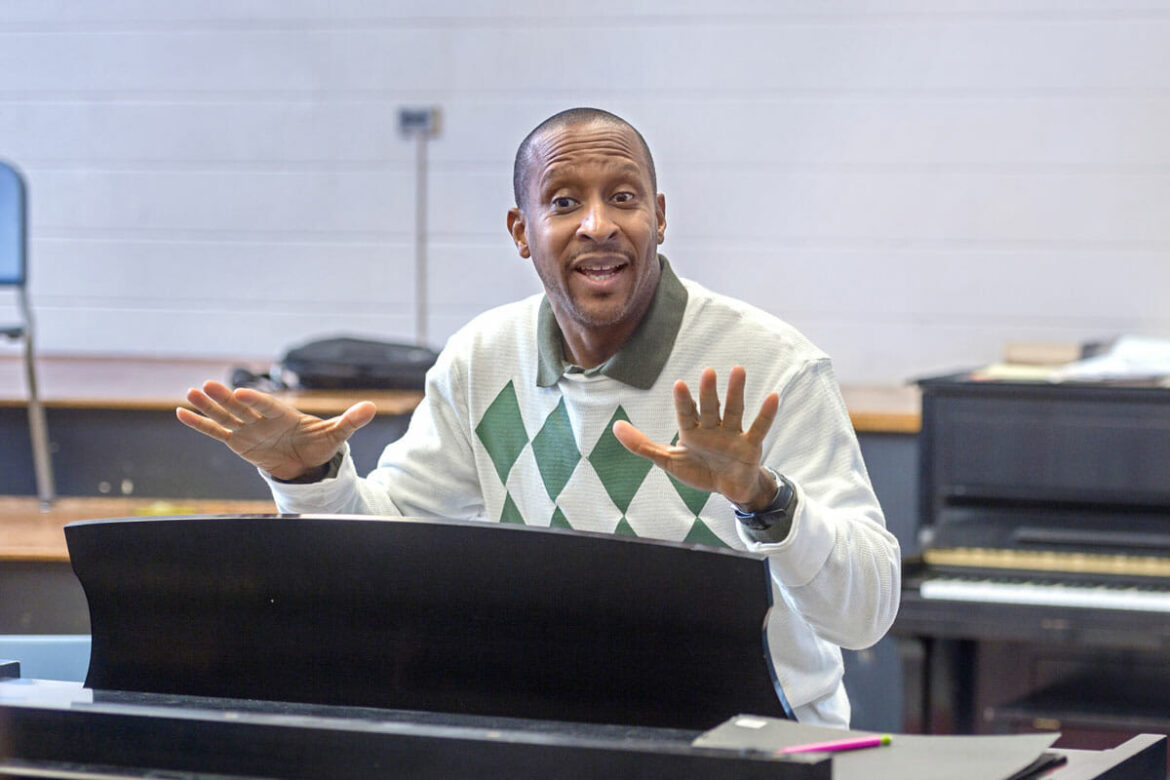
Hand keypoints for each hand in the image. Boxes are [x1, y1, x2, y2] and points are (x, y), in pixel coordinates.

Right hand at [176, 380, 375, 480]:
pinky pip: (215, 432)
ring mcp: (247, 429)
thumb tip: (371, 408)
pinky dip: (200, 424)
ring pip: (225, 416)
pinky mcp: (237, 441)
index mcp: (283, 414)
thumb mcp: (337, 434)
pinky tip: (181, 413)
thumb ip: (350, 421)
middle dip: (225, 398)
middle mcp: (261, 418)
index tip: (242, 393)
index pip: (267, 406)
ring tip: (190, 393)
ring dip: (208, 407)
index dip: (255, 400)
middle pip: (241, 407)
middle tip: (206, 385)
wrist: (306, 462)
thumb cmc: (319, 443)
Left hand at [612, 366, 778, 509]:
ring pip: (734, 411)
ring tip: (738, 370)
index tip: (679, 384)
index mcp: (692, 432)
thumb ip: (642, 445)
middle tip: (708, 372)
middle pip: (710, 408)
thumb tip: (615, 426)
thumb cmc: (699, 470)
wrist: (728, 489)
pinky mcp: (751, 446)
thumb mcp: (668, 461)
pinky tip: (773, 396)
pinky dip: (767, 414)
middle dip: (708, 393)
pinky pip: (759, 428)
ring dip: (736, 392)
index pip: (686, 414)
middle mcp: (712, 429)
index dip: (683, 401)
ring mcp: (732, 436)